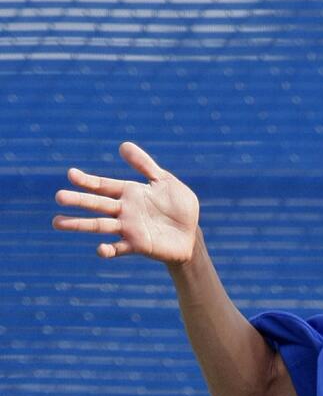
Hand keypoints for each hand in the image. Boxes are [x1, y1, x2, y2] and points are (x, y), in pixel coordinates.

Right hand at [53, 141, 200, 264]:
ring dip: (79, 224)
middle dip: (78, 200)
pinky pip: (120, 249)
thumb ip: (145, 165)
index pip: (103, 186)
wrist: (191, 234)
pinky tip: (100, 250)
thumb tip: (123, 145)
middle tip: (59, 197)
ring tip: (57, 222)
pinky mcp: (138, 245)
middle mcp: (124, 211)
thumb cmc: (179, 206)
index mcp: (129, 193)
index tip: (71, 174)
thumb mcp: (165, 181)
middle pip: (96, 204)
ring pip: (100, 225)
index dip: (87, 181)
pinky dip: (109, 250)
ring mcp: (129, 229)